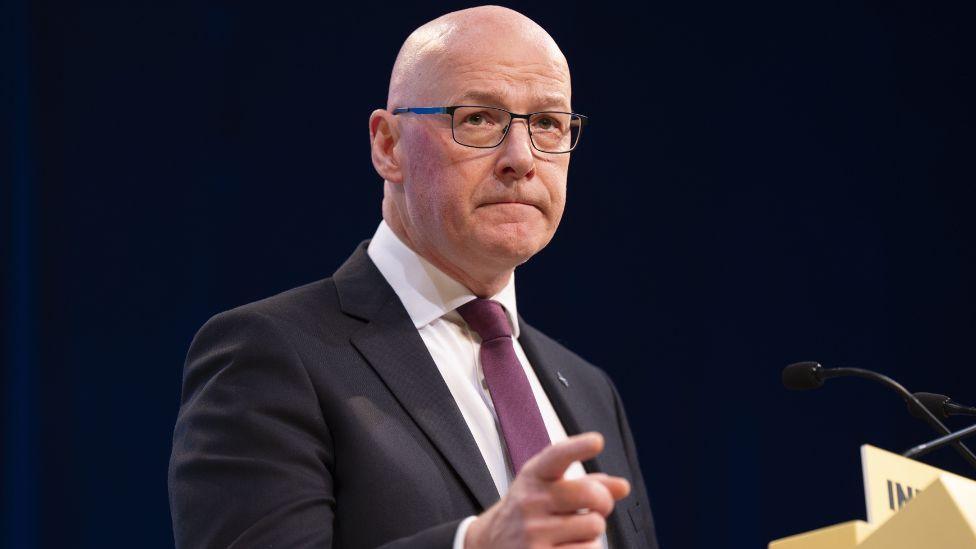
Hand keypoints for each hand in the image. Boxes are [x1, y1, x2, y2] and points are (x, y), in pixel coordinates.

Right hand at [464, 432, 629, 548]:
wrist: (491, 543)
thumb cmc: (531, 511)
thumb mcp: (549, 487)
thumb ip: (588, 482)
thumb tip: (623, 487)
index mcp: (534, 476)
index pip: (557, 456)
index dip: (578, 448)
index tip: (597, 441)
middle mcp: (531, 501)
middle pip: (590, 494)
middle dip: (603, 501)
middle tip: (596, 507)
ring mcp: (533, 532)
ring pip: (594, 526)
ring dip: (592, 531)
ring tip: (573, 531)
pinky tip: (567, 546)